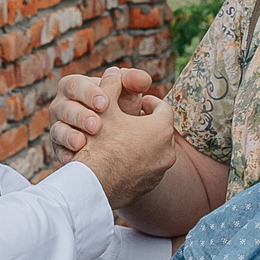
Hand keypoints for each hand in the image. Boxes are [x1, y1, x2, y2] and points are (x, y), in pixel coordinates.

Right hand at [52, 67, 155, 156]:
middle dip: (80, 117)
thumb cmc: (122, 107)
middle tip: (96, 126)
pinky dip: (66, 156)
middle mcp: (62, 106)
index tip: (104, 103)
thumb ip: (134, 82)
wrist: (120, 138)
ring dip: (69, 136)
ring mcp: (59, 129)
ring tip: (82, 143)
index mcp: (75, 87)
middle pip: (64, 109)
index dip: (88, 93)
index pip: (75, 85)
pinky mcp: (61, 150)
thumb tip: (142, 79)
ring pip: (57, 131)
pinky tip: (74, 159)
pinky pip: (59, 153)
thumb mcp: (128, 93)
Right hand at [69, 69, 177, 208]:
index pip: (162, 108)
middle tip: (131, 121)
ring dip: (142, 144)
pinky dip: (136, 163)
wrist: (92, 183)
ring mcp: (159, 172)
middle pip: (160, 131)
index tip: (140, 101)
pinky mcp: (148, 188)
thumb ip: (112, 85)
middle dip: (146, 124)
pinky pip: (145, 170)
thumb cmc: (99, 142)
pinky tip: (119, 160)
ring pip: (154, 152)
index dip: (149, 102)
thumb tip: (114, 71)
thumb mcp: (104, 107)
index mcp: (161, 128)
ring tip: (124, 140)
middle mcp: (167, 152)